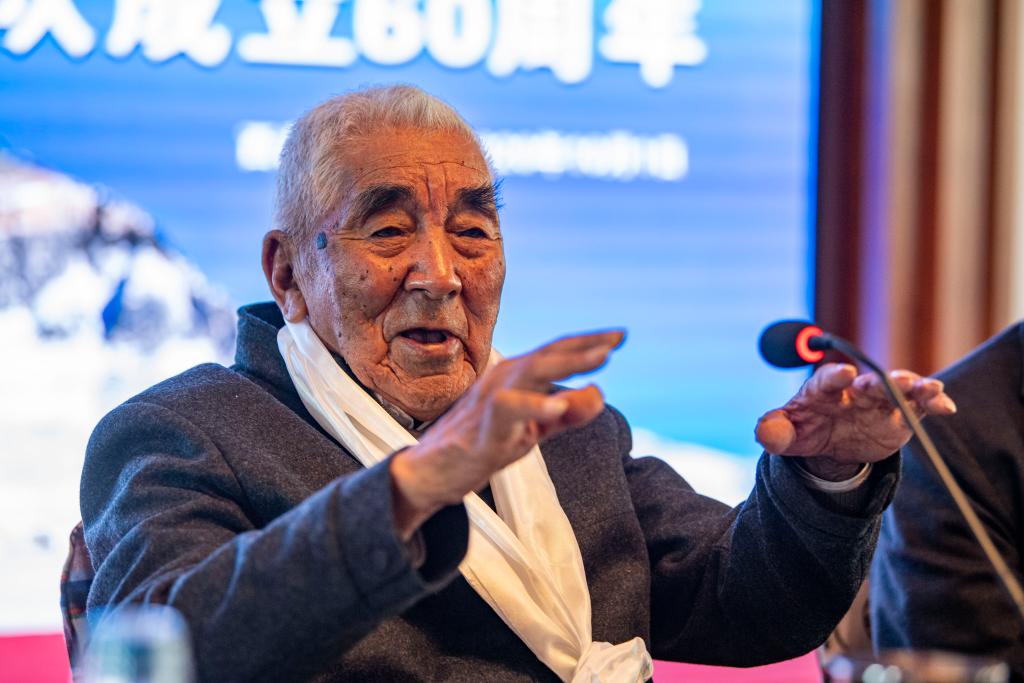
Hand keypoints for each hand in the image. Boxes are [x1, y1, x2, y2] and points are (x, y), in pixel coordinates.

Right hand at [389, 330, 624, 537]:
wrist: (432, 472)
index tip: (619, 336)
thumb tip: (600, 394)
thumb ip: (567, 415)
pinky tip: (560, 406)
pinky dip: (536, 405)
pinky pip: (510, 408)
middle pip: (548, 354)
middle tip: (616, 339)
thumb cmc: (480, 443)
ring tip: (602, 358)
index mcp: (515, 376)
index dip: (587, 343)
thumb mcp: (532, 430)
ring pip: (532, 371)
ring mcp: (491, 398)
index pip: (555, 352)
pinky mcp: (482, 425)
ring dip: (569, 363)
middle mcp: (503, 378)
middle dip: (585, 345)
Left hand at [754, 363, 956, 480]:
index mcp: (822, 390)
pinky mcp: (899, 416)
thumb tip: (764, 433)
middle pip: (868, 381)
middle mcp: (853, 391)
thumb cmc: (803, 430)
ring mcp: (878, 402)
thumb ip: (772, 432)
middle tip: (894, 381)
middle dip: (880, 381)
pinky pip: (919, 407)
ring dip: (912, 387)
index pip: (827, 379)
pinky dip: (933, 404)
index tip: (843, 374)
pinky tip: (946, 406)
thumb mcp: (784, 435)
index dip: (835, 376)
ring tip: (926, 388)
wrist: (828, 443)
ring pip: (898, 390)